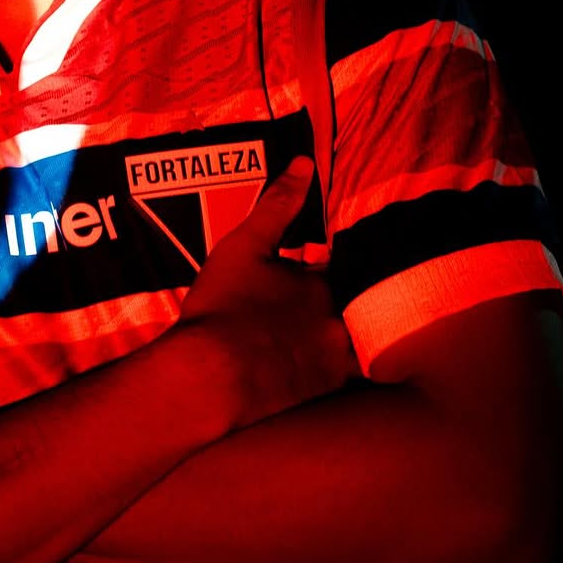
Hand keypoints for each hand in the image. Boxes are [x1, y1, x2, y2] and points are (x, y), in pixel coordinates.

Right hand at [178, 165, 356, 425]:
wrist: (208, 380)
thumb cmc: (223, 308)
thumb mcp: (245, 247)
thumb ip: (278, 204)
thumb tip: (305, 163)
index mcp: (322, 286)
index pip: (344, 268)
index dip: (334, 266)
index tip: (325, 264)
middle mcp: (338, 325)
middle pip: (355, 310)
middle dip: (345, 306)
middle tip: (319, 307)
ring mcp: (331, 367)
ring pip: (352, 348)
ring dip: (343, 341)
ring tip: (323, 341)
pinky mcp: (318, 400)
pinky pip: (338, 384)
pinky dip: (331, 375)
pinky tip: (314, 375)